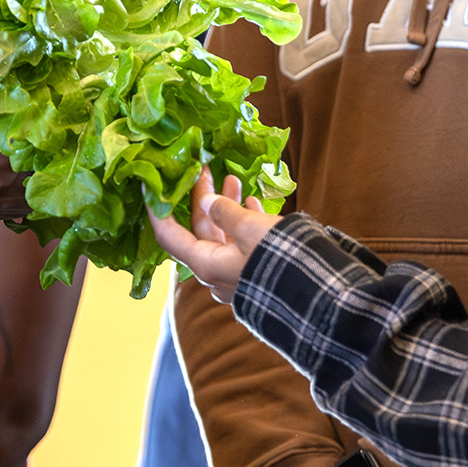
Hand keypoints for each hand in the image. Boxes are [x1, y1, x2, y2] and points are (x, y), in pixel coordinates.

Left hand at [148, 168, 280, 304]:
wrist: (317, 298)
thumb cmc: (278, 260)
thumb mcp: (250, 228)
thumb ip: (225, 212)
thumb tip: (206, 201)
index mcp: (206, 264)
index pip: (169, 236)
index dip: (157, 211)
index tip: (151, 186)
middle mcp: (215, 272)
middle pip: (198, 231)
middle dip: (202, 198)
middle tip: (206, 169)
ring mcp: (235, 275)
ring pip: (222, 235)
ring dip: (225, 206)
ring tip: (232, 179)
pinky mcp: (254, 273)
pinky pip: (241, 245)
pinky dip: (243, 222)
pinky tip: (252, 203)